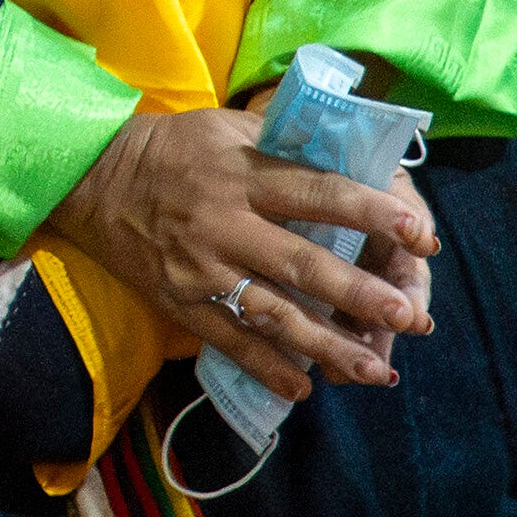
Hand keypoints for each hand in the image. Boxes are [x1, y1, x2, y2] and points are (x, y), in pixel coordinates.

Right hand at [41, 101, 436, 404]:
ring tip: (375, 369)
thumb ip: (288, 145)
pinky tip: (305, 389)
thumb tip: (359, 155)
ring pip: (273, 314)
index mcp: (244, 173)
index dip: (373, 214)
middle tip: (410, 316)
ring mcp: (203, 269)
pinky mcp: (181, 302)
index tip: (421, 234)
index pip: (320, 194)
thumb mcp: (230, 126)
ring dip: (328, 346)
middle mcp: (226, 223)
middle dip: (361, 293)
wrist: (94, 178)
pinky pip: (230, 341)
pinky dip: (268, 367)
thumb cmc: (178, 148)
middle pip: (303, 264)